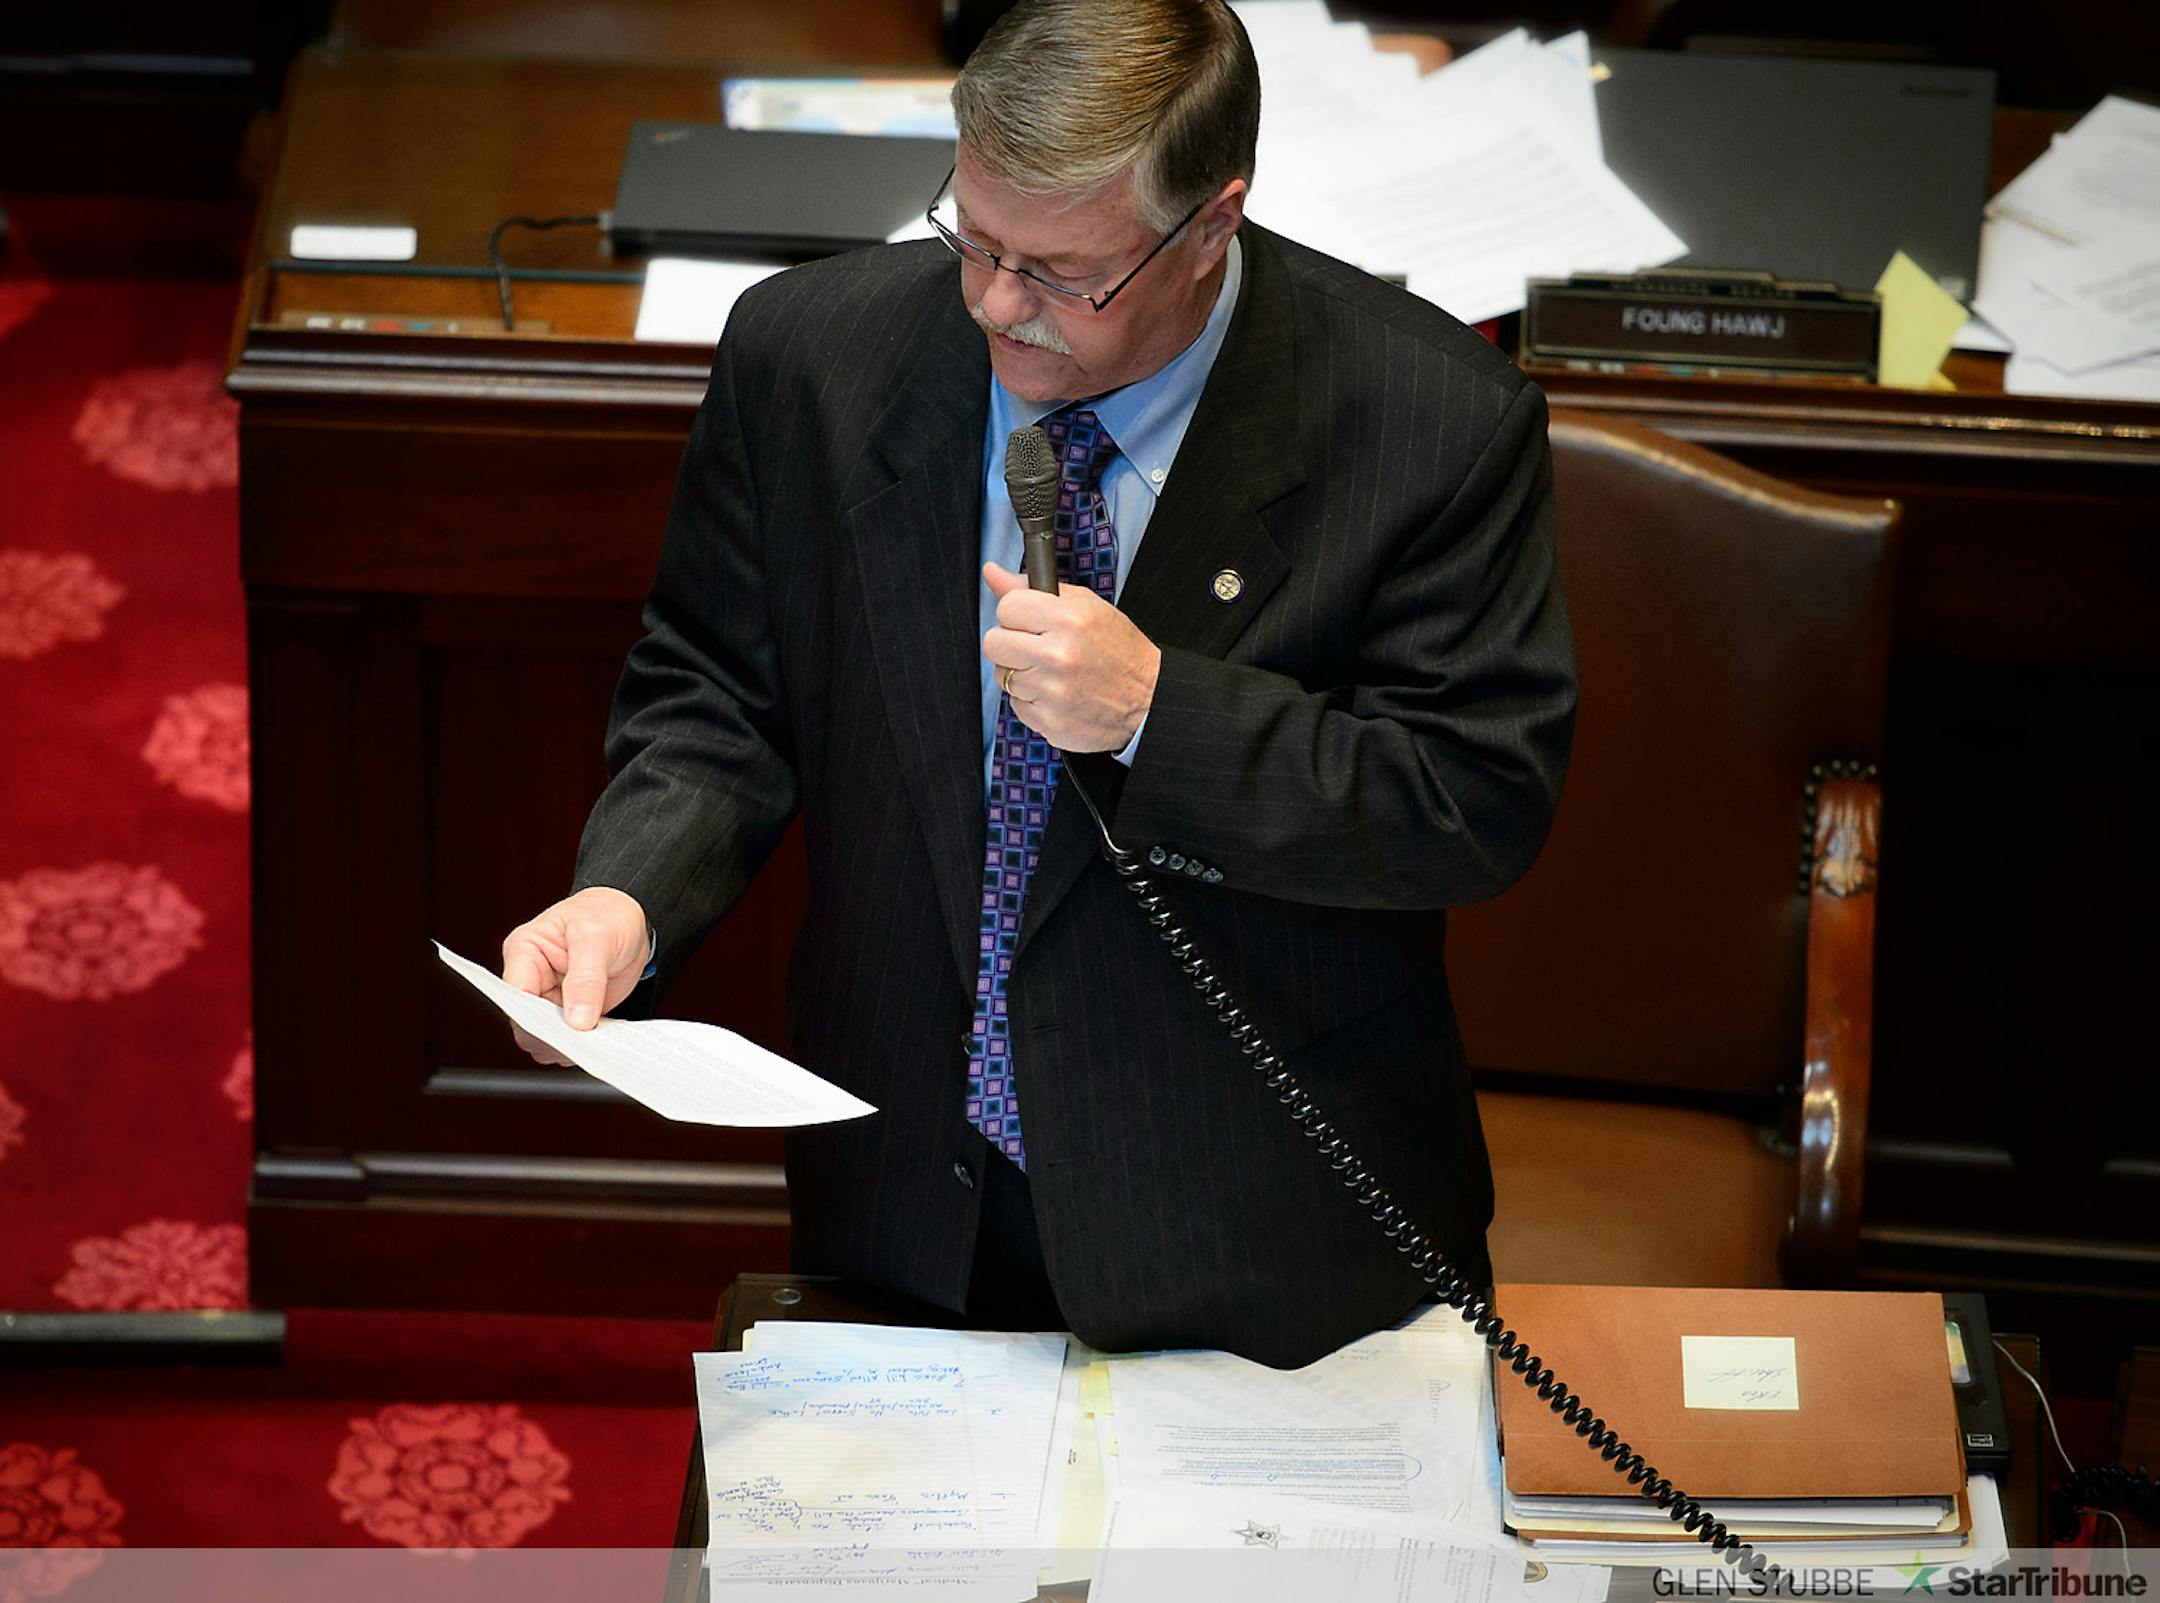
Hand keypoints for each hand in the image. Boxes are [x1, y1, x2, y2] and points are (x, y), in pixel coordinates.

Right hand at [500, 887, 649, 1062]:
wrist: (632, 918)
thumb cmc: (607, 914)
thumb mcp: (597, 937)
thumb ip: (586, 979)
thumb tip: (577, 1020)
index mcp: (525, 951)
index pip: (516, 994)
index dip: (533, 1018)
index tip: (558, 1034)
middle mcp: (532, 977)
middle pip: (528, 1021)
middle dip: (553, 1036)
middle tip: (582, 1044)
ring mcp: (550, 997)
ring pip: (547, 1036)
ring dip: (570, 1043)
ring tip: (595, 1043)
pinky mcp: (571, 1011)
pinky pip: (571, 1037)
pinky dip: (585, 1043)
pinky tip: (602, 1040)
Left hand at [981, 562, 1159, 752]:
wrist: (1148, 700)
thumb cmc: (1119, 651)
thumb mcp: (1086, 606)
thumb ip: (1034, 588)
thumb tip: (992, 573)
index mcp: (1069, 620)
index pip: (1006, 607)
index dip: (1017, 613)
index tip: (1030, 620)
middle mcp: (1058, 656)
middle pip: (994, 643)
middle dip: (1010, 643)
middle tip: (1035, 647)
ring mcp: (1052, 692)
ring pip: (1003, 676)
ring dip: (1022, 674)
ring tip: (1053, 672)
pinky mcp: (1049, 721)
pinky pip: (1017, 705)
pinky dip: (1033, 700)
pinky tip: (1057, 694)